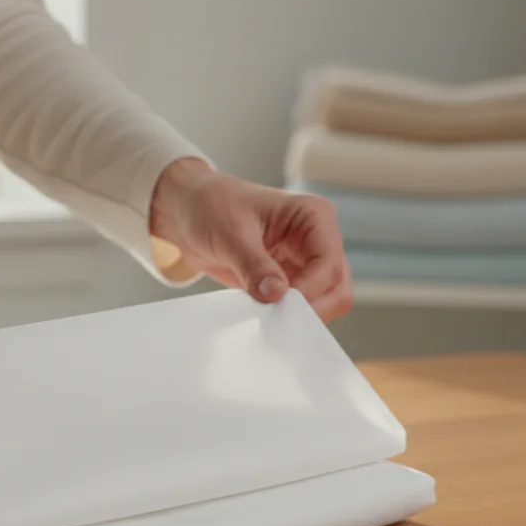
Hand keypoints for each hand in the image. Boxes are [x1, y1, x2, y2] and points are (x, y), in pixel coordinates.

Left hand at [149, 158, 352, 320]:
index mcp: (313, 216)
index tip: (277, 304)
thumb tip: (276, 295)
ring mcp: (305, 262)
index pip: (328, 264)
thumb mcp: (230, 234)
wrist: (189, 210)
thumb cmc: (211, 206)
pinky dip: (284, 316)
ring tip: (263, 316)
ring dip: (298, 315)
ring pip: (324, 301)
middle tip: (274, 318)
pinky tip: (261, 317)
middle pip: (336, 288)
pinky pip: (300, 307)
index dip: (308, 290)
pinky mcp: (289, 280)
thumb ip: (254, 265)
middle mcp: (317, 239)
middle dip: (310, 307)